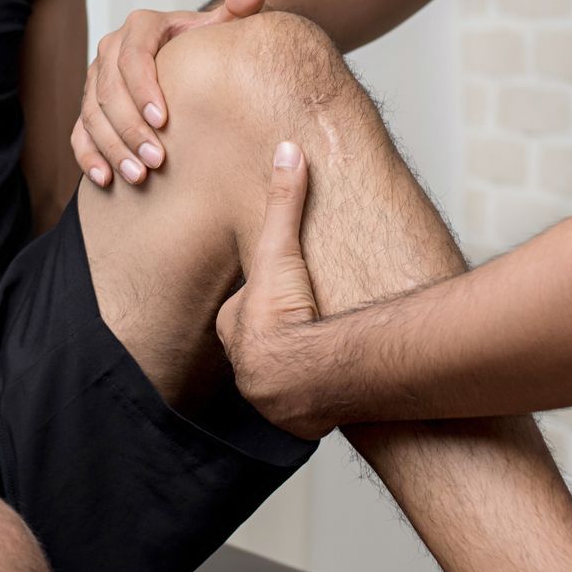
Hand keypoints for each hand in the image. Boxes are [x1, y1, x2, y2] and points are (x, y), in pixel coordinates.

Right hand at [72, 0, 266, 187]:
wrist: (185, 64)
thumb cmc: (205, 48)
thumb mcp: (221, 28)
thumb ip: (239, 9)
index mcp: (141, 27)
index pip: (133, 56)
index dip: (143, 89)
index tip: (164, 120)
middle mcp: (111, 50)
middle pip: (108, 90)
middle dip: (131, 128)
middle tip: (157, 160)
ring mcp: (95, 80)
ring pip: (92, 114)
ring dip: (112, 147)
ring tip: (138, 176)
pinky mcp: (89, 107)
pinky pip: (79, 132)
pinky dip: (89, 157)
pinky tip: (106, 179)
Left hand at [216, 142, 336, 440]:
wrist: (303, 379)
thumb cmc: (287, 314)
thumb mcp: (282, 248)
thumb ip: (285, 201)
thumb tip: (287, 149)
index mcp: (235, 327)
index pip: (249, 305)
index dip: (270, 294)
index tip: (288, 289)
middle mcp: (245, 365)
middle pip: (263, 343)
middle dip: (283, 336)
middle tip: (308, 325)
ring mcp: (268, 397)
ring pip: (282, 377)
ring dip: (301, 370)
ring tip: (324, 358)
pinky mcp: (294, 421)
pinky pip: (304, 408)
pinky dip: (318, 399)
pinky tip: (335, 391)